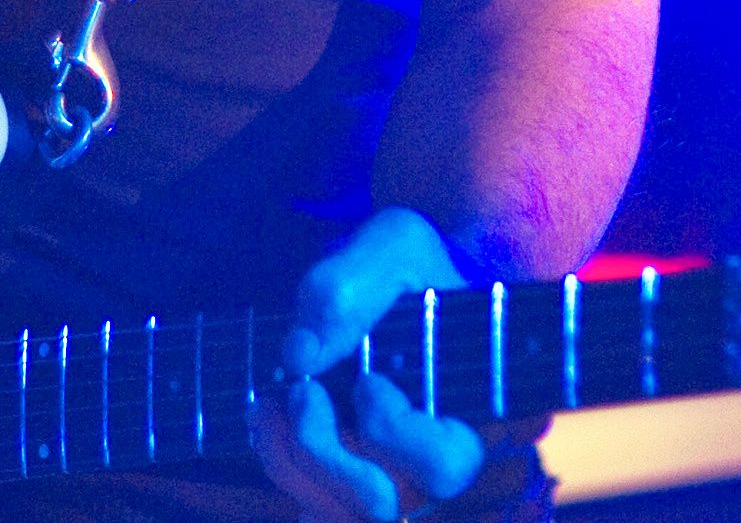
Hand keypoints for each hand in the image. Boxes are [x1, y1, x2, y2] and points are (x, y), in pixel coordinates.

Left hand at [251, 208, 488, 521]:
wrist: (410, 283)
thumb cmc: (417, 267)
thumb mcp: (393, 244)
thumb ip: (350, 284)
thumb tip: (299, 354)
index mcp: (474, 415)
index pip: (445, 465)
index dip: (397, 432)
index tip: (368, 379)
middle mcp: (433, 466)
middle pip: (380, 506)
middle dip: (324, 453)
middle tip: (303, 391)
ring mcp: (392, 480)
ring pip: (336, 513)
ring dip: (287, 458)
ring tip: (268, 397)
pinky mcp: (351, 478)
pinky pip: (312, 504)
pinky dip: (279, 464)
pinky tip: (266, 419)